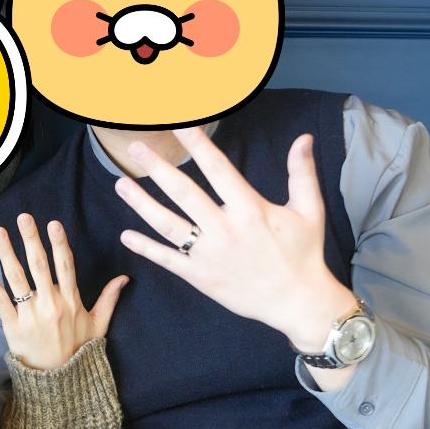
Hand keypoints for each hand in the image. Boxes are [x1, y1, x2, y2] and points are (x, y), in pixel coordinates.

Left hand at [0, 213, 126, 370]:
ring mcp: (31, 315)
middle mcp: (51, 305)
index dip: (59, 243)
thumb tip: (124, 277)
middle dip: (31, 239)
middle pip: (40, 265)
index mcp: (71, 301)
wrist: (60, 381)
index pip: (65, 266)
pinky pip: (1, 301)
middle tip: (23, 217)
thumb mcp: (99, 324)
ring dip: (7, 253)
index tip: (53, 223)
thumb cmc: (79, 350)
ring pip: (18, 279)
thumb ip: (109, 298)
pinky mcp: (13, 327)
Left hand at [114, 128, 355, 352]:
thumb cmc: (304, 254)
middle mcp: (225, 230)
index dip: (198, 145)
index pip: (218, 169)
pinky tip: (126, 235)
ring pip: (168, 225)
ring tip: (120, 184)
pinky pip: (168, 260)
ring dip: (141, 204)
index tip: (179, 125)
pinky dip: (146, 248)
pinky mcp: (201, 277)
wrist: (298, 303)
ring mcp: (209, 255)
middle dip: (158, 169)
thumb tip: (304, 138)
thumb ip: (302, 173)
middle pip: (184, 193)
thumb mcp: (309, 211)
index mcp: (250, 210)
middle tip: (136, 148)